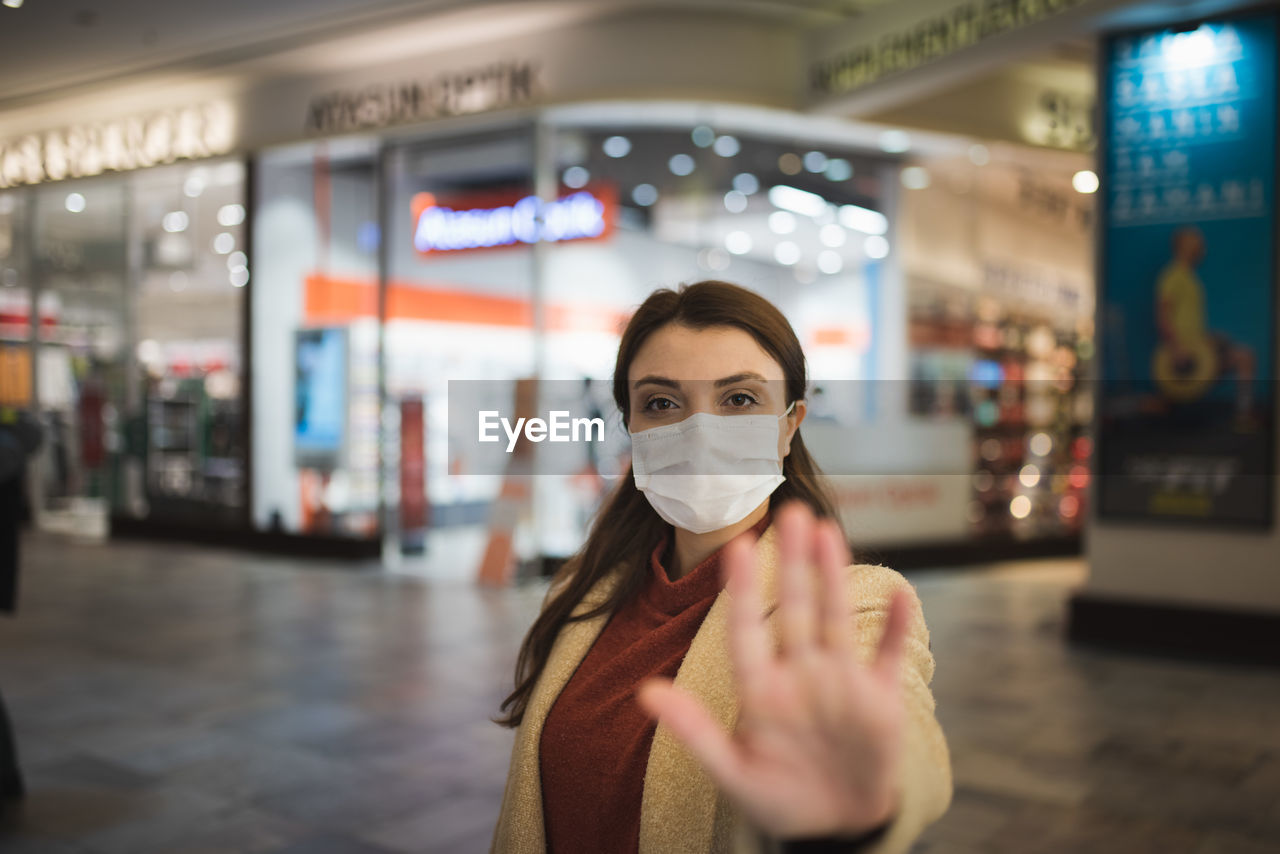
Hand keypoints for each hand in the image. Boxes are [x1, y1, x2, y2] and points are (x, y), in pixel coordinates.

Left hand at [637, 502, 911, 838]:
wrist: (836, 825)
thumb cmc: (778, 799)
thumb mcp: (732, 773)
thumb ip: (694, 732)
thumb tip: (645, 693)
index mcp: (761, 690)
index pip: (747, 629)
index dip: (741, 590)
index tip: (736, 545)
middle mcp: (801, 674)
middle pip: (794, 608)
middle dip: (791, 562)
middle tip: (790, 511)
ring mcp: (841, 682)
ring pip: (835, 618)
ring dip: (833, 576)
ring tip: (827, 531)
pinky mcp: (880, 698)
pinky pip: (888, 654)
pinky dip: (897, 626)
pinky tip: (898, 591)